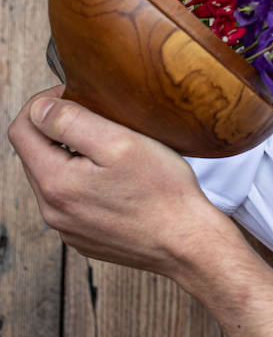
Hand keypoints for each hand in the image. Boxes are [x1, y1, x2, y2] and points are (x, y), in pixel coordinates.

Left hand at [8, 88, 228, 275]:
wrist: (188, 243)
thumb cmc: (162, 192)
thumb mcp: (119, 142)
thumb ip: (71, 121)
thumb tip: (39, 108)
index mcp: (55, 183)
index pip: (20, 130)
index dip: (42, 103)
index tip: (74, 94)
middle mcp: (52, 211)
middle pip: (34, 155)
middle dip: (58, 131)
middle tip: (98, 118)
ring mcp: (67, 228)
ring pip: (53, 178)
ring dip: (71, 157)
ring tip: (110, 150)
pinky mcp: (83, 238)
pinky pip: (71, 201)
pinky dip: (85, 183)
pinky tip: (116, 181)